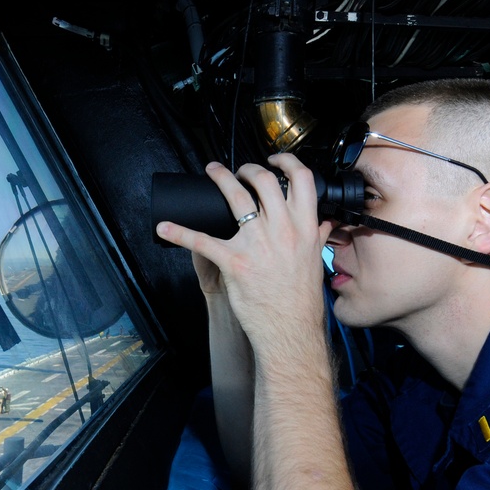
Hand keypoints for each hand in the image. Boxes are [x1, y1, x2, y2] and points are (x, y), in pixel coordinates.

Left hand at [157, 155, 333, 349]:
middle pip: (263, 181)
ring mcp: (257, 244)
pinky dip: (180, 232)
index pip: (300, 180)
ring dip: (220, 178)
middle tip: (239, 171)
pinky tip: (165, 227)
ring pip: (235, 197)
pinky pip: (202, 241)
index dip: (285, 162)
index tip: (274, 160)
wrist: (290, 329)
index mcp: (304, 228)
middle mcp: (282, 230)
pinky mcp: (234, 262)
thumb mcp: (315, 262)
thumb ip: (318, 237)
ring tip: (212, 172)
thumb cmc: (301, 300)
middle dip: (247, 169)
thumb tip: (324, 223)